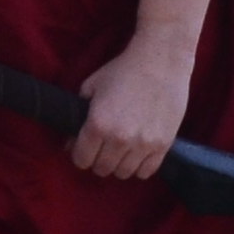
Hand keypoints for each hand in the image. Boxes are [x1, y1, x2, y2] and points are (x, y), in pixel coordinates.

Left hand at [70, 43, 195, 179]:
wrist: (161, 60)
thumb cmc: (123, 70)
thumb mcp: (91, 87)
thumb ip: (78, 116)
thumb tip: (70, 144)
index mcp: (97, 124)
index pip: (81, 160)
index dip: (80, 155)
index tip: (84, 149)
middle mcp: (119, 139)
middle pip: (102, 169)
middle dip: (98, 161)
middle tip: (102, 149)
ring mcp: (143, 144)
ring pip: (124, 173)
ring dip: (119, 165)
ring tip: (121, 151)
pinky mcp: (163, 145)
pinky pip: (146, 171)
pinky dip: (139, 167)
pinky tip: (137, 154)